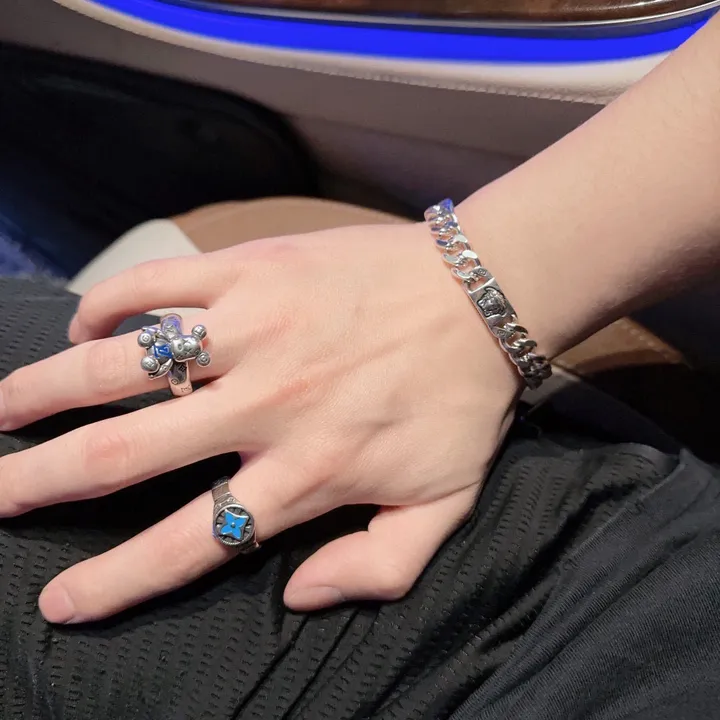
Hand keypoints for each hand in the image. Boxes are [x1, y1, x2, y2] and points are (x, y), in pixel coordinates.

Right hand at [0, 222, 520, 622]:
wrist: (482, 294)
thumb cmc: (460, 399)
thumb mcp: (442, 504)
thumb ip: (376, 567)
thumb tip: (294, 594)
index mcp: (306, 472)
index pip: (190, 541)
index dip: (114, 581)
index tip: (58, 601)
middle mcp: (265, 404)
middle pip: (125, 455)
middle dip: (42, 480)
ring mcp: (254, 328)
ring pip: (119, 362)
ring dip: (46, 388)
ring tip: (2, 408)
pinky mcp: (254, 267)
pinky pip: (156, 283)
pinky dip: (107, 303)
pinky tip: (87, 321)